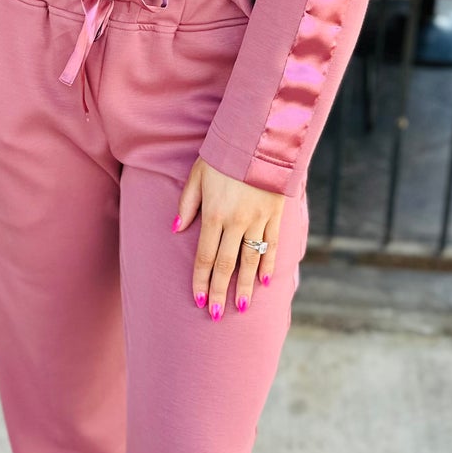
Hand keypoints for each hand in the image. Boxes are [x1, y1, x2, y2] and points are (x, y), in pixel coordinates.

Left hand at [173, 157, 284, 318]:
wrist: (259, 137)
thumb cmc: (223, 155)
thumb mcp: (197, 174)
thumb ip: (187, 204)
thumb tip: (176, 229)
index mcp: (213, 214)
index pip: (204, 257)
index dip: (200, 281)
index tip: (198, 301)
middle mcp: (235, 222)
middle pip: (225, 265)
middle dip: (219, 292)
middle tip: (215, 314)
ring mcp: (258, 220)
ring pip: (250, 261)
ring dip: (246, 286)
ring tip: (241, 307)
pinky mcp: (275, 215)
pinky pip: (272, 246)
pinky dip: (269, 265)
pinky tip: (266, 282)